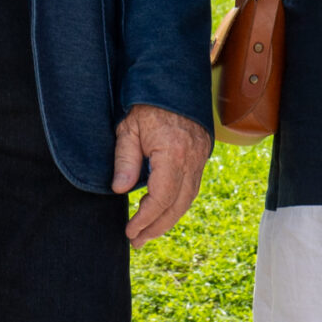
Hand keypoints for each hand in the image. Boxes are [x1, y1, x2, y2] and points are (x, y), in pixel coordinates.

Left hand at [111, 104, 212, 245]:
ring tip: (147, 232)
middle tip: (137, 241)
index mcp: (173, 151)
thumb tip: (120, 190)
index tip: (130, 231)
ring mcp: (200, 157)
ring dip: (168, 219)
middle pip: (178, 204)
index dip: (146, 218)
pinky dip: (177, 204)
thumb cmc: (145, 103)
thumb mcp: (127, 129)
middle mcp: (192, 158)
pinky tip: (161, 211)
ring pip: (188, 199)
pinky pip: (191, 187)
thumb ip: (125, 160)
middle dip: (157, 226)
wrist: (170, 80)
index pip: (162, 197)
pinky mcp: (201, 156)